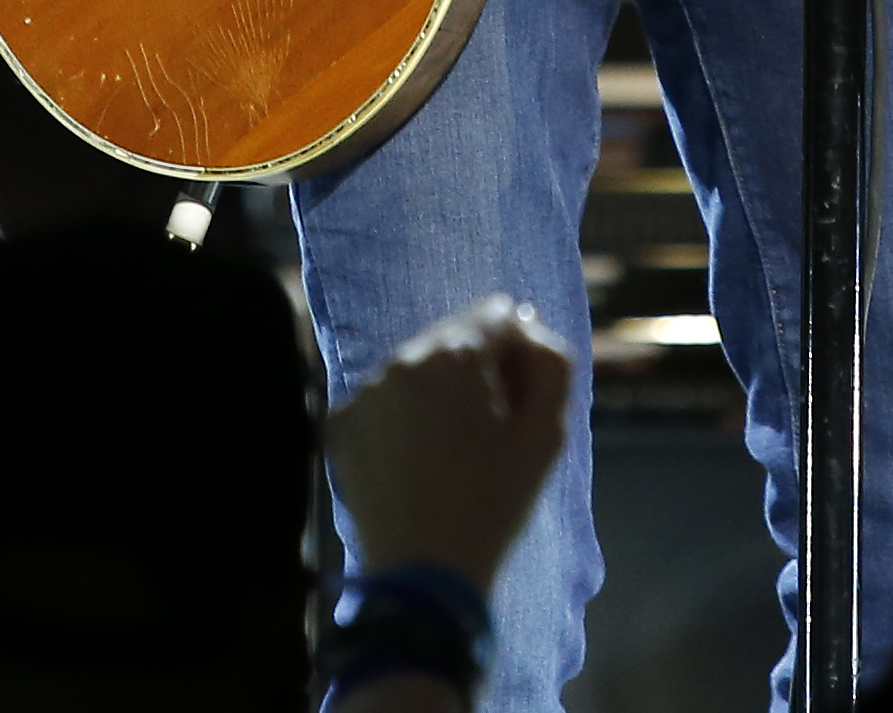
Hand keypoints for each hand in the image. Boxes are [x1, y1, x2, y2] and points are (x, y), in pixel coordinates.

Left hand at [329, 295, 574, 595]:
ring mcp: (364, 391)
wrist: (424, 575)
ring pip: (418, 369)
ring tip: (453, 454)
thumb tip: (529, 329)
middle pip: (456, 338)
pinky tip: (418, 464)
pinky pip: (385, 401)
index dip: (521, 357)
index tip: (519, 404)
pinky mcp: (341, 424)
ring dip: (440, 393)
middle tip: (490, 434)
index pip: (501, 316)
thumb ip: (551, 363)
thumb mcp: (547, 433)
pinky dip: (405, 419)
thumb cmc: (494, 503)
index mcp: (455, 353)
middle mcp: (401, 359)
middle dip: (479, 372)